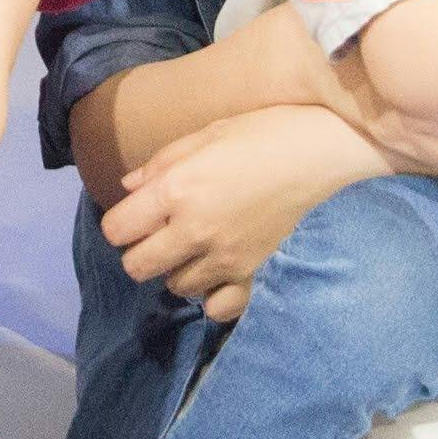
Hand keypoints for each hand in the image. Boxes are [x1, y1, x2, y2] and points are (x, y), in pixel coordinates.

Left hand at [108, 104, 394, 322]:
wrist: (321, 149)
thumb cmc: (262, 131)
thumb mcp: (204, 135)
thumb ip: (161, 164)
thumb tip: (129, 188)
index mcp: (176, 190)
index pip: (116, 231)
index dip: (121, 222)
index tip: (138, 213)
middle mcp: (194, 229)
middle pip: (136, 267)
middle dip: (140, 251)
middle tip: (161, 232)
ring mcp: (225, 256)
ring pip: (175, 287)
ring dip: (178, 269)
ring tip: (197, 245)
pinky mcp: (253, 270)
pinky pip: (217, 307)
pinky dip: (212, 295)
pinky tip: (219, 272)